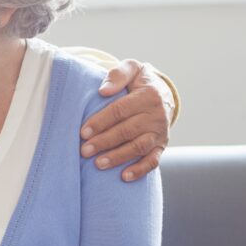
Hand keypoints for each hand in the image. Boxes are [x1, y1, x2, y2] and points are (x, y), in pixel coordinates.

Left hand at [80, 59, 174, 181]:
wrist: (162, 93)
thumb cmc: (139, 81)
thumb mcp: (132, 68)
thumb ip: (118, 74)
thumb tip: (103, 90)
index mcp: (148, 96)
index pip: (120, 111)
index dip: (101, 122)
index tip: (83, 132)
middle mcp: (157, 115)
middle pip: (127, 131)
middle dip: (104, 142)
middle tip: (84, 150)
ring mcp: (160, 133)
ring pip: (138, 147)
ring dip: (118, 157)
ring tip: (98, 164)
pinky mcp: (161, 146)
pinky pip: (153, 161)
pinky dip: (140, 170)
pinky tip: (124, 177)